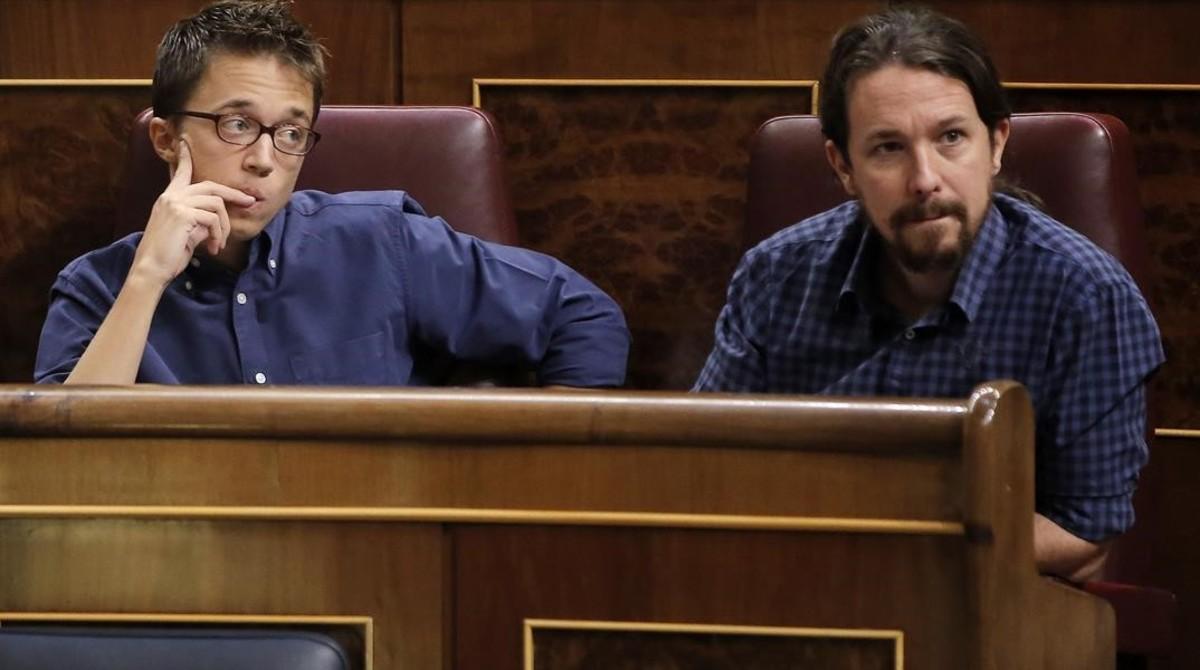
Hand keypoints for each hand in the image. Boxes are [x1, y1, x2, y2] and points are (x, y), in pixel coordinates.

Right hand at [129, 138, 254, 287]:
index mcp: (169, 198)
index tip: (185, 144)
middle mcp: (171, 196)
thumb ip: (198, 220)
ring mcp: (175, 203)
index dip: (185, 158)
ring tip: (220, 244)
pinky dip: (219, 235)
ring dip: (225, 226)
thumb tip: (216, 220)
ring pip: (216, 204)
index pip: (180, 172)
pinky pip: (213, 219)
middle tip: (249, 202)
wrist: (151, 268)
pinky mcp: (182, 214)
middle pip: (211, 186)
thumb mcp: (186, 232)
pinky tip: (214, 248)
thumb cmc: (169, 254)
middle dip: (233, 194)